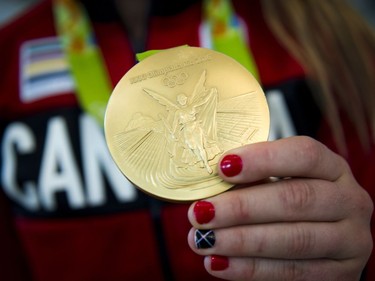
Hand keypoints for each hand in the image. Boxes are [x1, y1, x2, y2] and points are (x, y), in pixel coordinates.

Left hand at [187, 136, 372, 280]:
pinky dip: (250, 269)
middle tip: (201, 213)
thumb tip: (207, 185)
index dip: (263, 159)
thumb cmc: (291, 201)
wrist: (321, 238)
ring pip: (294, 240)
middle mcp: (349, 201)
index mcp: (333, 168)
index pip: (304, 154)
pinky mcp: (339, 274)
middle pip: (296, 199)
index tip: (222, 167)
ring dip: (241, 241)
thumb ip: (251, 181)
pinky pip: (291, 273)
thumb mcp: (279, 182)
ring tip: (204, 239)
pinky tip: (219, 262)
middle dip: (242, 207)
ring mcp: (349, 240)